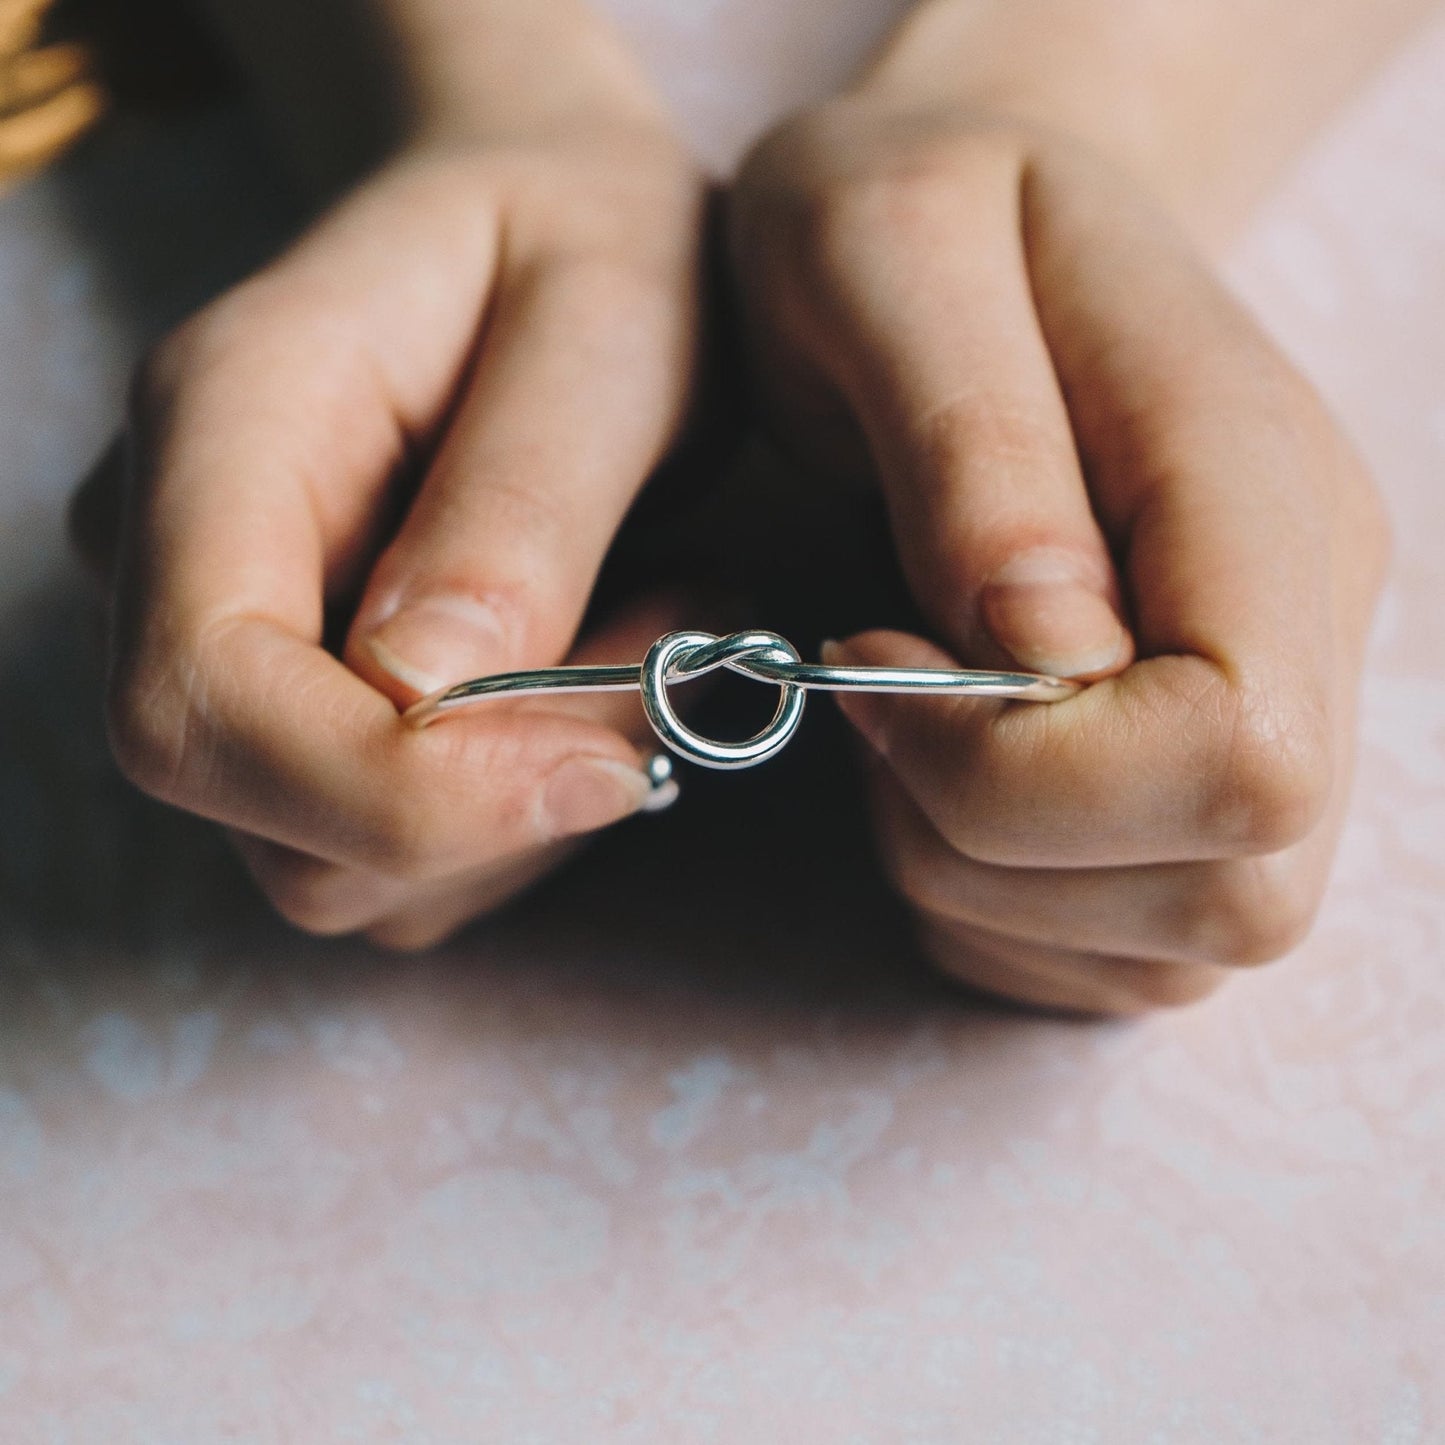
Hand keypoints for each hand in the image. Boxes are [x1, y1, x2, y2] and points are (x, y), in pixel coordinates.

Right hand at [71, 110, 706, 948]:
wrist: (545, 213)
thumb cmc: (586, 236)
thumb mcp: (609, 322)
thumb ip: (522, 500)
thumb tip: (424, 694)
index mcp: (222, 427)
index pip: (205, 700)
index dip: (397, 793)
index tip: (610, 767)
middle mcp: (178, 552)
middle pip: (274, 816)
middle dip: (500, 802)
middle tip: (674, 654)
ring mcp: (233, 639)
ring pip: (347, 863)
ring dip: (533, 802)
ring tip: (654, 623)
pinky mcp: (304, 702)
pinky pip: (402, 851)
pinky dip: (527, 805)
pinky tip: (603, 664)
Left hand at [729, 99, 1387, 1012]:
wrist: (964, 225)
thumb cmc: (914, 222)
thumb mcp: (890, 247)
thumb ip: (973, 441)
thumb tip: (1041, 651)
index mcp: (1260, 488)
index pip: (1246, 754)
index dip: (1030, 775)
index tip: (881, 659)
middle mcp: (1303, 628)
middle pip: (1233, 894)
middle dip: (988, 843)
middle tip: (871, 702)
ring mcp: (1259, 722)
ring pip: (1171, 953)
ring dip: (974, 881)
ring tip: (892, 727)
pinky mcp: (1185, 789)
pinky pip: (1106, 957)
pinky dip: (984, 909)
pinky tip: (924, 781)